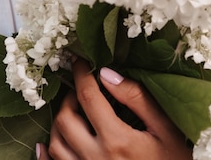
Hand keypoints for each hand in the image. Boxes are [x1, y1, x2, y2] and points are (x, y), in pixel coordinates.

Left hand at [38, 58, 192, 158]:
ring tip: (74, 112)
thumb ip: (137, 98)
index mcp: (117, 140)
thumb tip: (106, 73)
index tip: (79, 60)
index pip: (88, 97)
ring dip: (60, 123)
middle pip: (65, 119)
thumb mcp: (165, 128)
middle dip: (69, 98)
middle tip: (81, 90)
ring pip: (55, 144)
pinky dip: (46, 155)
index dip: (81, 74)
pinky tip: (45, 144)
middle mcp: (96, 159)